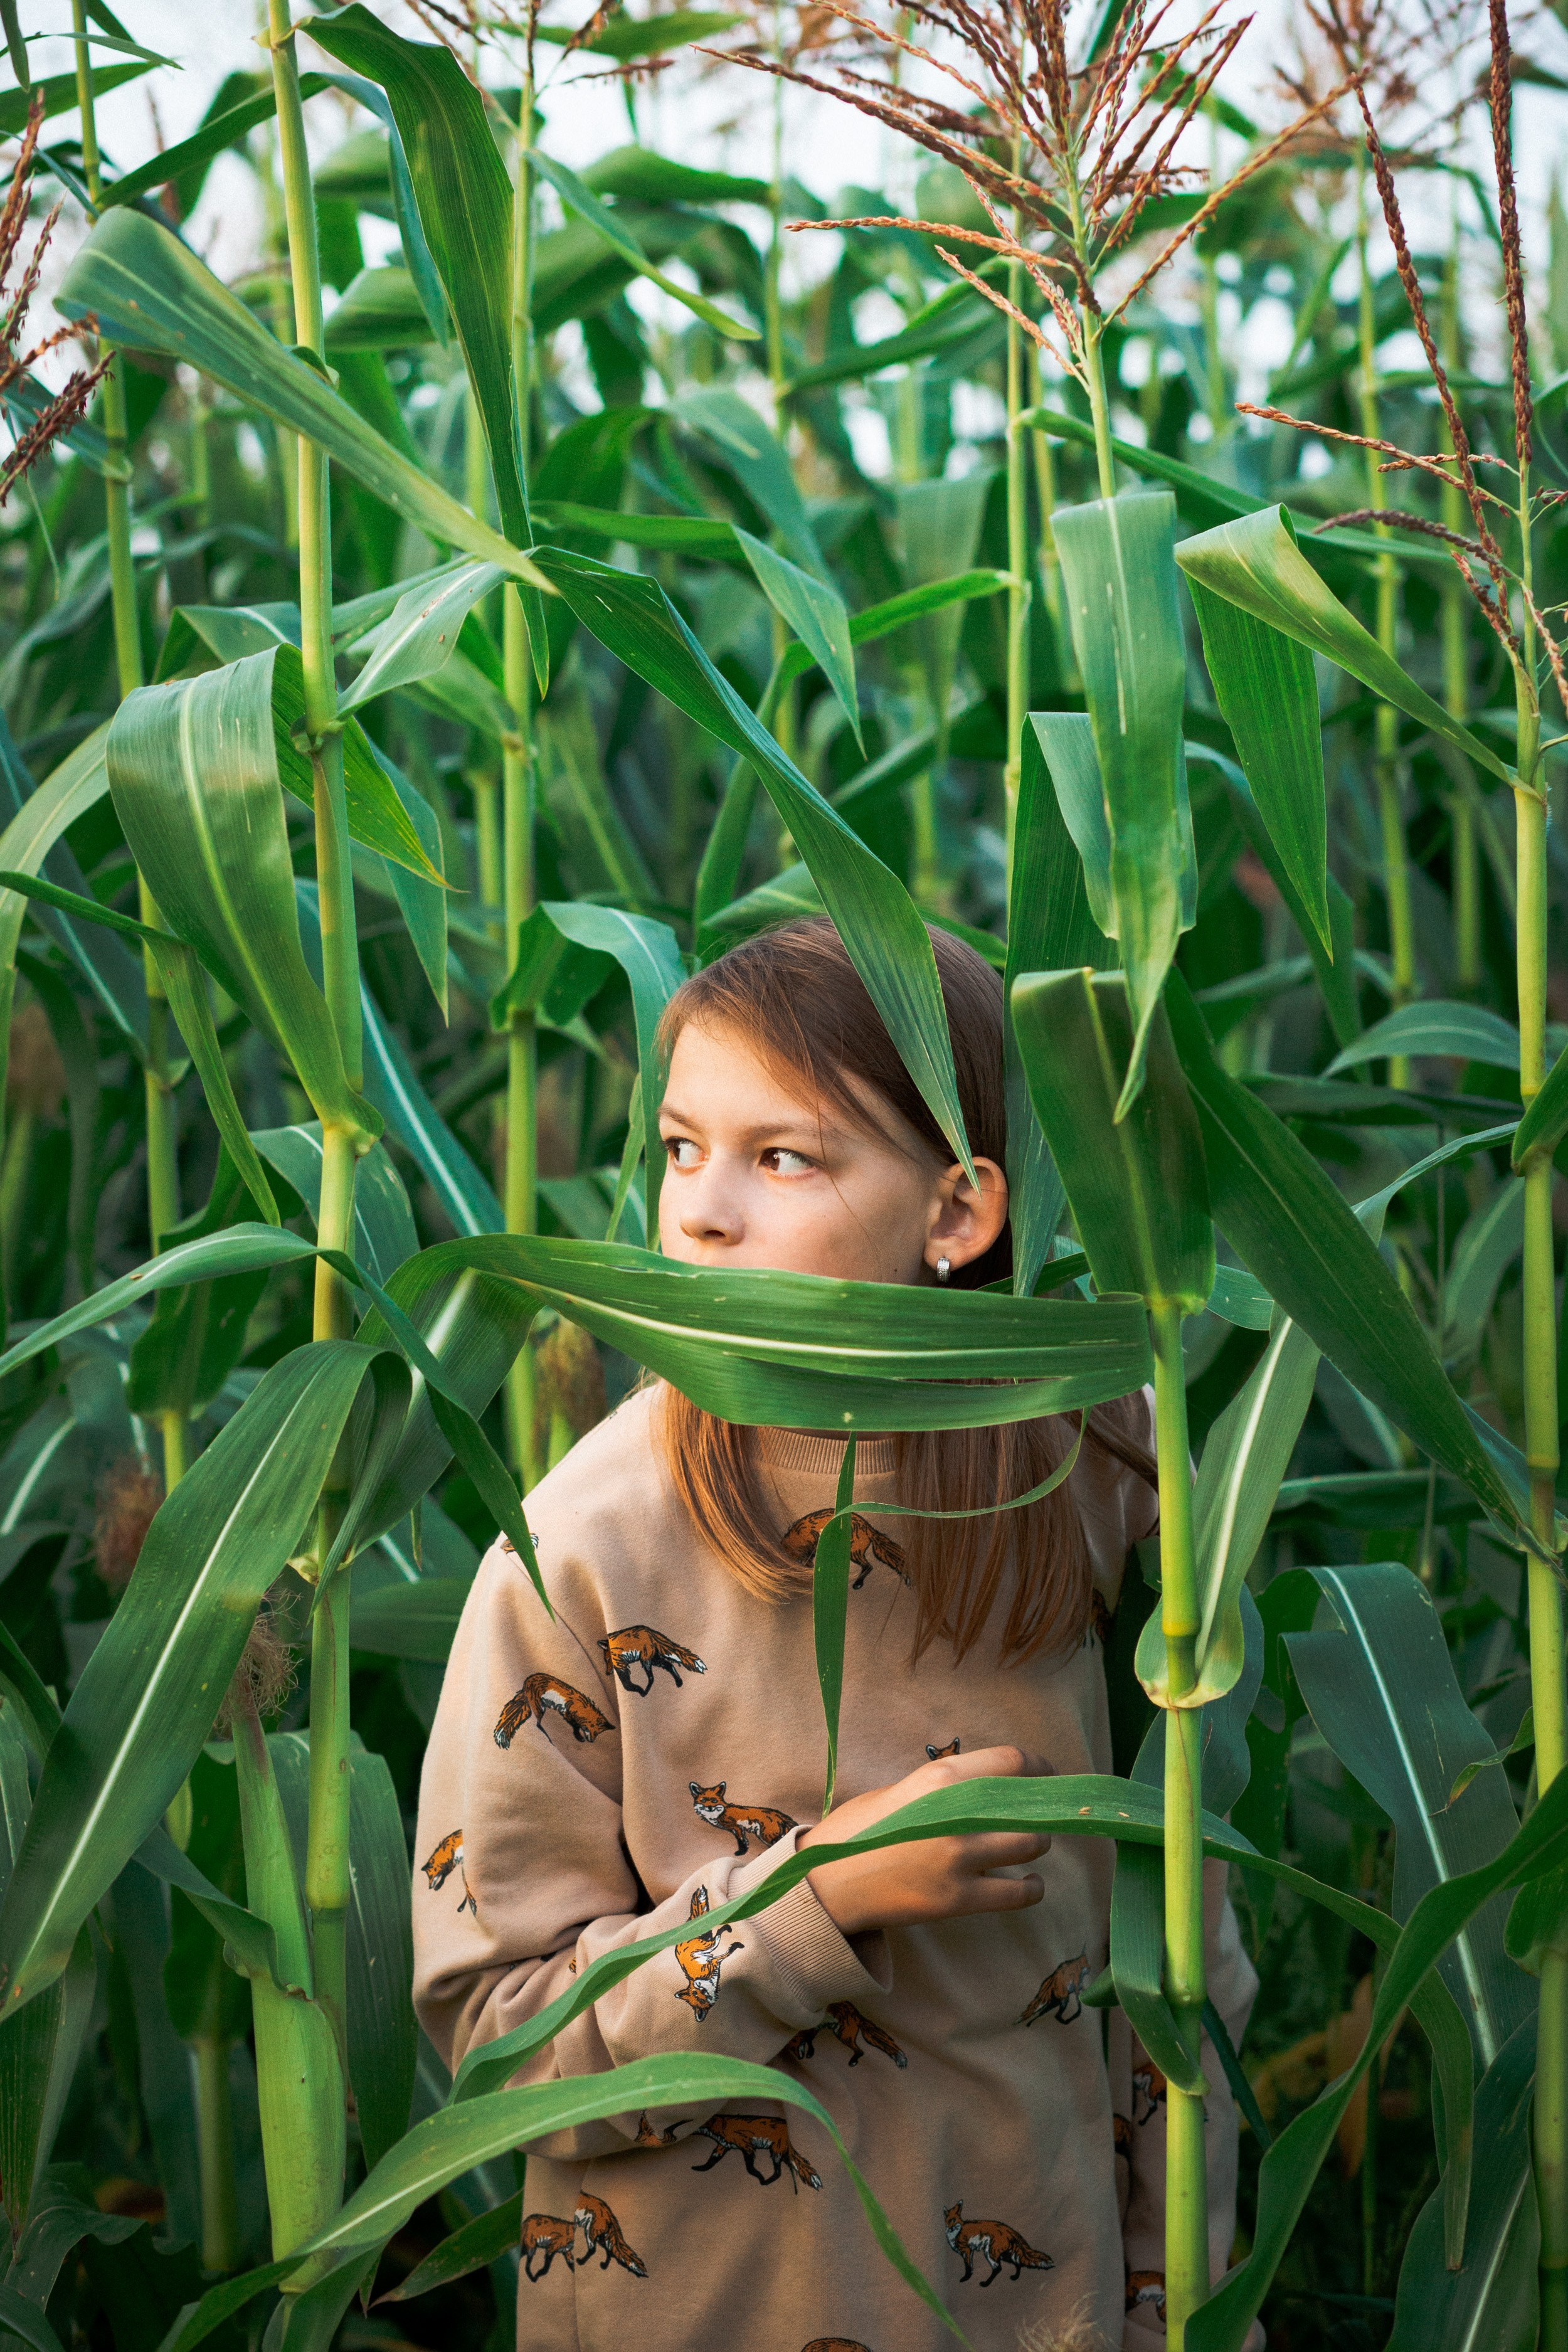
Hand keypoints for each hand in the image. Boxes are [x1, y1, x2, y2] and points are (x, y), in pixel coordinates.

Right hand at [799, 1745, 1052, 1936]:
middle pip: (1028, 1804)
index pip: (1013, 1761)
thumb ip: (949, 1787)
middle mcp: (957, 1814)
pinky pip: (1020, 1894)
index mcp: (940, 1778)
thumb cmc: (862, 1829)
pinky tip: (1027, 1883)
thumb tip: (995, 1788)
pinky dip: (1032, 1887)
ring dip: (1035, 1844)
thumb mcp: (904, 1789)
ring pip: (1032, 1844)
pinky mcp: (958, 1899)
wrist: (827, 1882)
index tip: (1043, 1773)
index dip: (1038, 1766)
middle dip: (1036, 1809)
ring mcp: (959, 1858)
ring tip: (1025, 1847)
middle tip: (1032, 1815)